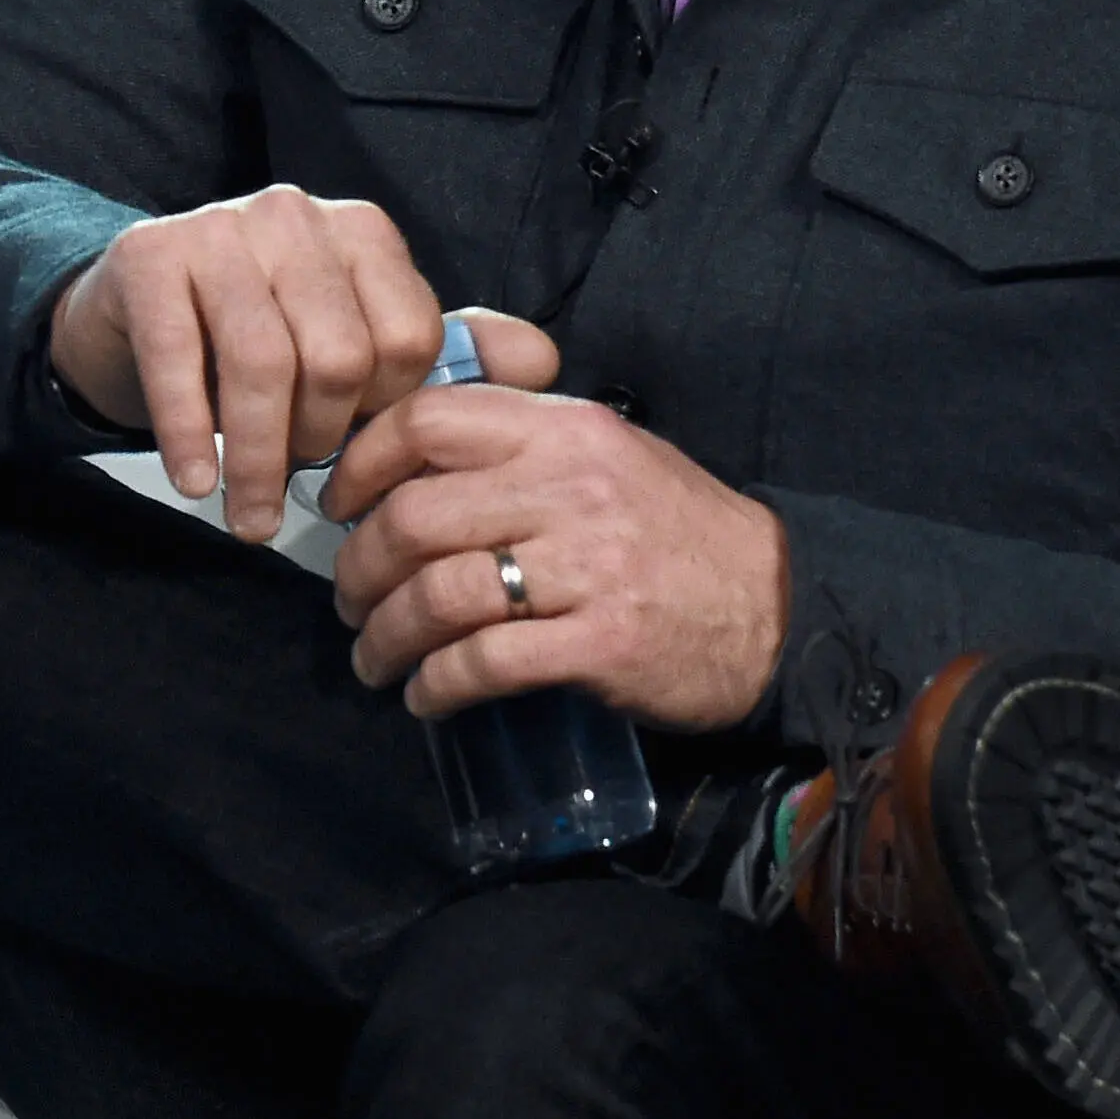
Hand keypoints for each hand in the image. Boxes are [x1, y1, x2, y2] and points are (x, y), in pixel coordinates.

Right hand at [45, 185, 443, 542]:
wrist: (128, 304)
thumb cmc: (245, 336)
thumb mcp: (324, 336)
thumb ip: (372, 373)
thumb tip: (398, 456)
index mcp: (360, 231)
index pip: (408, 336)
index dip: (385, 410)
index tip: (352, 447)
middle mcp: (293, 215)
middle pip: (339, 355)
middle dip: (319, 439)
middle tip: (296, 479)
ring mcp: (217, 226)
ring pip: (262, 364)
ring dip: (257, 460)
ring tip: (250, 516)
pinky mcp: (147, 254)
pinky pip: (176, 360)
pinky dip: (188, 436)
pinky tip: (196, 483)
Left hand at [317, 316, 785, 727]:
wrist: (780, 604)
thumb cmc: (673, 528)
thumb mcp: (605, 453)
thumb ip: (519, 445)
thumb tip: (405, 463)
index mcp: (564, 430)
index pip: (428, 421)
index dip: (361, 464)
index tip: (339, 506)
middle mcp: (571, 488)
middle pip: (415, 517)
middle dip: (359, 568)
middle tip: (351, 601)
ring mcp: (588, 567)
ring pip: (439, 594)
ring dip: (386, 635)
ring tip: (375, 658)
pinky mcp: (603, 642)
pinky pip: (486, 662)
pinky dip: (437, 684)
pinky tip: (425, 697)